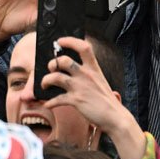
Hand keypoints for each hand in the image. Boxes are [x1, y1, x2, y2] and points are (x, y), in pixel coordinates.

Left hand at [43, 36, 143, 158]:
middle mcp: (86, 75)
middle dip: (52, 63)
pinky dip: (50, 102)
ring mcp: (80, 87)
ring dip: (45, 81)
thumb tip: (68, 71)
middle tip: (50, 69)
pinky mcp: (76, 100)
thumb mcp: (99, 82)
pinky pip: (57, 99)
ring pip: (55, 77)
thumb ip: (87, 75)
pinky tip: (48, 104)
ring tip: (44, 85)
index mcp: (94, 68)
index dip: (70, 41)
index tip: (59, 41)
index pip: (83, 47)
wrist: (115, 117)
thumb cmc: (105, 100)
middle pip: (63, 60)